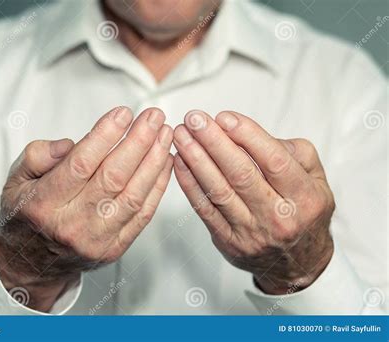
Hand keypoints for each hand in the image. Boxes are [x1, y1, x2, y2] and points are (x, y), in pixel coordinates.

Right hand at [0, 107, 172, 310]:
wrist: (32, 263)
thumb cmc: (27, 215)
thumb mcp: (15, 179)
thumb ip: (38, 155)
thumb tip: (70, 143)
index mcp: (42, 204)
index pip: (81, 164)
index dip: (105, 136)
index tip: (123, 113)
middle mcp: (71, 225)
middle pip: (113, 178)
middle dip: (139, 142)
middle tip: (154, 117)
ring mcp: (96, 241)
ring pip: (133, 196)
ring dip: (153, 162)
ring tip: (164, 135)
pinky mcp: (114, 249)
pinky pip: (143, 215)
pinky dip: (157, 186)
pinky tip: (164, 162)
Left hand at [172, 110, 334, 293]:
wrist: (298, 263)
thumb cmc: (304, 213)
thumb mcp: (317, 180)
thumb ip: (295, 152)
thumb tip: (253, 135)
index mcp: (304, 198)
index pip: (274, 161)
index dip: (247, 136)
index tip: (224, 117)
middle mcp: (279, 218)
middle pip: (241, 174)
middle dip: (213, 142)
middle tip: (194, 119)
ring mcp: (252, 233)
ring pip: (219, 191)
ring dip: (196, 160)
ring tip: (182, 136)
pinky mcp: (229, 241)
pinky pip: (205, 209)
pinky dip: (189, 183)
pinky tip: (180, 162)